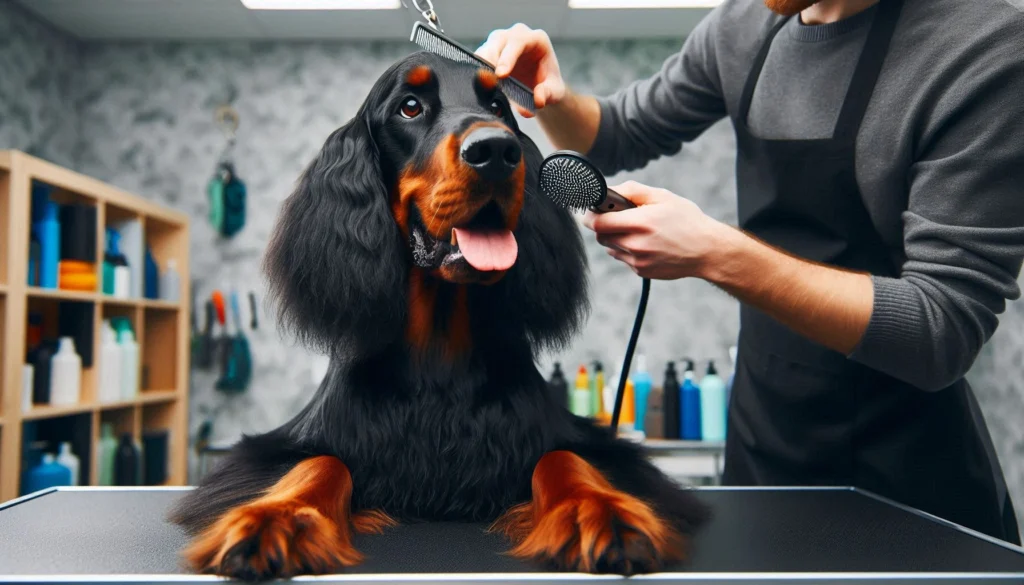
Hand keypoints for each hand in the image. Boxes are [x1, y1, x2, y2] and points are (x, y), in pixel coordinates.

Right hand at [476, 23, 565, 117]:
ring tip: (481, 86)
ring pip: (484, 50)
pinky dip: (476, 74)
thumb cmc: (548, 85)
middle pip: (497, 41)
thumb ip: (548, 94)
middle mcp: (515, 35)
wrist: (539, 87)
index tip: (501, 75)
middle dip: (490, 60)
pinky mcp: (487, 53)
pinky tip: (478, 88)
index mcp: (535, 39)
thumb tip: (538, 100)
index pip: (518, 42)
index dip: (508, 58)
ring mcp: (499, 43)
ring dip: (480, 68)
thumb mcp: (555, 91)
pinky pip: (477, 61)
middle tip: (486, 80)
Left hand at [581, 181, 728, 279]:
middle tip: (617, 218)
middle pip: (600, 236)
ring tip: (636, 231)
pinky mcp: (641, 271)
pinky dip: (627, 250)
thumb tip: (609, 190)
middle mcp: (636, 244)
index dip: (589, 216)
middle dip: (604, 226)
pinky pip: (623, 258)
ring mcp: (638, 260)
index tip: (588, 211)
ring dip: (615, 238)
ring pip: (610, 248)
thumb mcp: (662, 197)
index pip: (598, 222)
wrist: (706, 251)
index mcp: (641, 223)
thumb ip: (632, 191)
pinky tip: (646, 243)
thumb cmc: (686, 220)